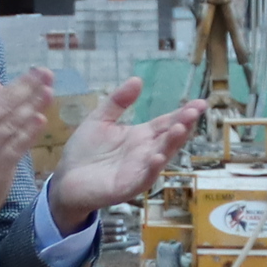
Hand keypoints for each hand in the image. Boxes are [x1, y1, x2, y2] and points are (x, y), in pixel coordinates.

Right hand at [0, 68, 56, 235]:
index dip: (19, 83)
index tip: (37, 71)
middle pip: (7, 106)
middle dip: (28, 88)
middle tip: (47, 73)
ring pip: (13, 123)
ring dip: (31, 106)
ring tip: (48, 91)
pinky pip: (15, 147)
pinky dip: (27, 133)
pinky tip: (40, 120)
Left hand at [45, 80, 209, 230]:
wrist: (66, 179)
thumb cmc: (85, 151)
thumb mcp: (100, 119)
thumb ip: (118, 102)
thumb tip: (138, 79)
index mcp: (141, 136)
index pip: (166, 123)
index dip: (183, 113)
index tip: (200, 103)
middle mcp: (145, 153)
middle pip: (169, 138)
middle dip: (183, 125)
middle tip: (194, 111)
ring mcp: (138, 170)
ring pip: (161, 157)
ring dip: (172, 144)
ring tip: (181, 129)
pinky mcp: (126, 187)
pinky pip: (143, 178)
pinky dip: (152, 169)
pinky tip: (158, 157)